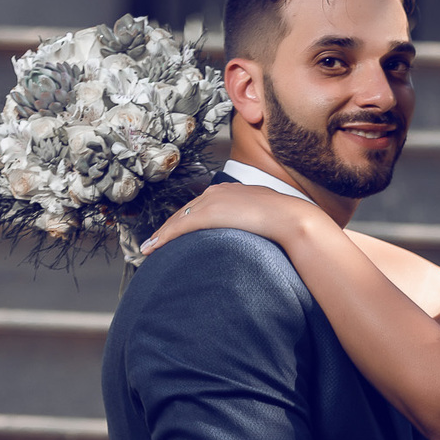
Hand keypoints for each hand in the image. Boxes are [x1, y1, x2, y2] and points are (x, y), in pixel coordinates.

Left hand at [140, 182, 309, 254]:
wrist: (289, 218)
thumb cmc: (285, 221)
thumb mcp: (266, 218)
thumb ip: (254, 222)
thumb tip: (258, 235)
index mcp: (230, 191)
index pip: (200, 207)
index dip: (185, 220)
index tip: (176, 232)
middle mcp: (217, 191)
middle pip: (185, 211)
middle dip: (169, 227)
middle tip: (155, 241)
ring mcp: (211, 201)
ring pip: (178, 219)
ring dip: (162, 235)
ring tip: (149, 248)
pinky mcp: (208, 214)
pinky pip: (179, 227)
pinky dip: (164, 238)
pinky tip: (154, 248)